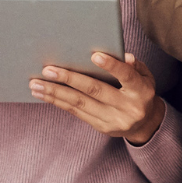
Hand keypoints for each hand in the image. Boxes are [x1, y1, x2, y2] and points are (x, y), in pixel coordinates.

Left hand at [30, 52, 165, 145]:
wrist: (145, 124)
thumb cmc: (141, 92)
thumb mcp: (145, 77)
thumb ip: (134, 67)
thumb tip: (125, 57)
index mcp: (141, 92)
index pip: (126, 76)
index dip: (111, 66)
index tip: (94, 55)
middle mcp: (127, 108)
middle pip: (95, 91)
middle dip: (69, 79)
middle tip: (48, 70)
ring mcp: (113, 120)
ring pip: (80, 104)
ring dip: (55, 93)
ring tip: (36, 84)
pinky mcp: (101, 127)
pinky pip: (76, 113)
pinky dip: (59, 102)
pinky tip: (44, 95)